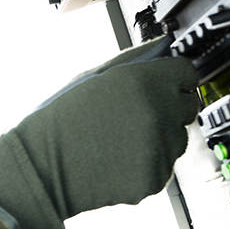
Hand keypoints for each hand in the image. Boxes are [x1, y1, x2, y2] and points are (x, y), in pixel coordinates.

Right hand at [0, 51, 198, 228]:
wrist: (41, 169)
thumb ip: (133, 62)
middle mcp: (158, 114)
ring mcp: (160, 150)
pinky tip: (119, 159)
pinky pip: (164, 167)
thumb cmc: (58, 122)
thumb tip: (162, 49)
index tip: (168, 83)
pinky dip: (148, 164)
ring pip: (178, 139)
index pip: (187, 72)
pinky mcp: (155, 179)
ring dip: (160, 138)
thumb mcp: (92, 77)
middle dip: (169, 107)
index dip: (176, 77)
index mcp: (144, 82)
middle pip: (188, 106)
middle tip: (137, 115)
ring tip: (121, 140)